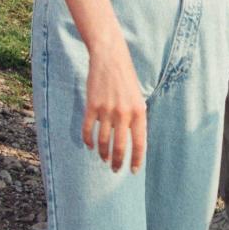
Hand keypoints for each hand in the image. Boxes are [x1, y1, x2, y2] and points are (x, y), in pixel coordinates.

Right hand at [84, 43, 146, 171]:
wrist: (110, 58)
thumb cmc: (126, 80)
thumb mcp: (138, 99)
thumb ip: (137, 119)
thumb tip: (135, 142)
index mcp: (139, 112)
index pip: (140, 143)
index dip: (136, 159)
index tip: (133, 171)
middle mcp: (124, 113)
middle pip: (120, 146)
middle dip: (118, 162)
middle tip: (115, 170)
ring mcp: (107, 110)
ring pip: (103, 141)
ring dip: (103, 153)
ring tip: (104, 159)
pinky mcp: (92, 106)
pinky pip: (88, 129)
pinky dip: (88, 140)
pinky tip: (90, 146)